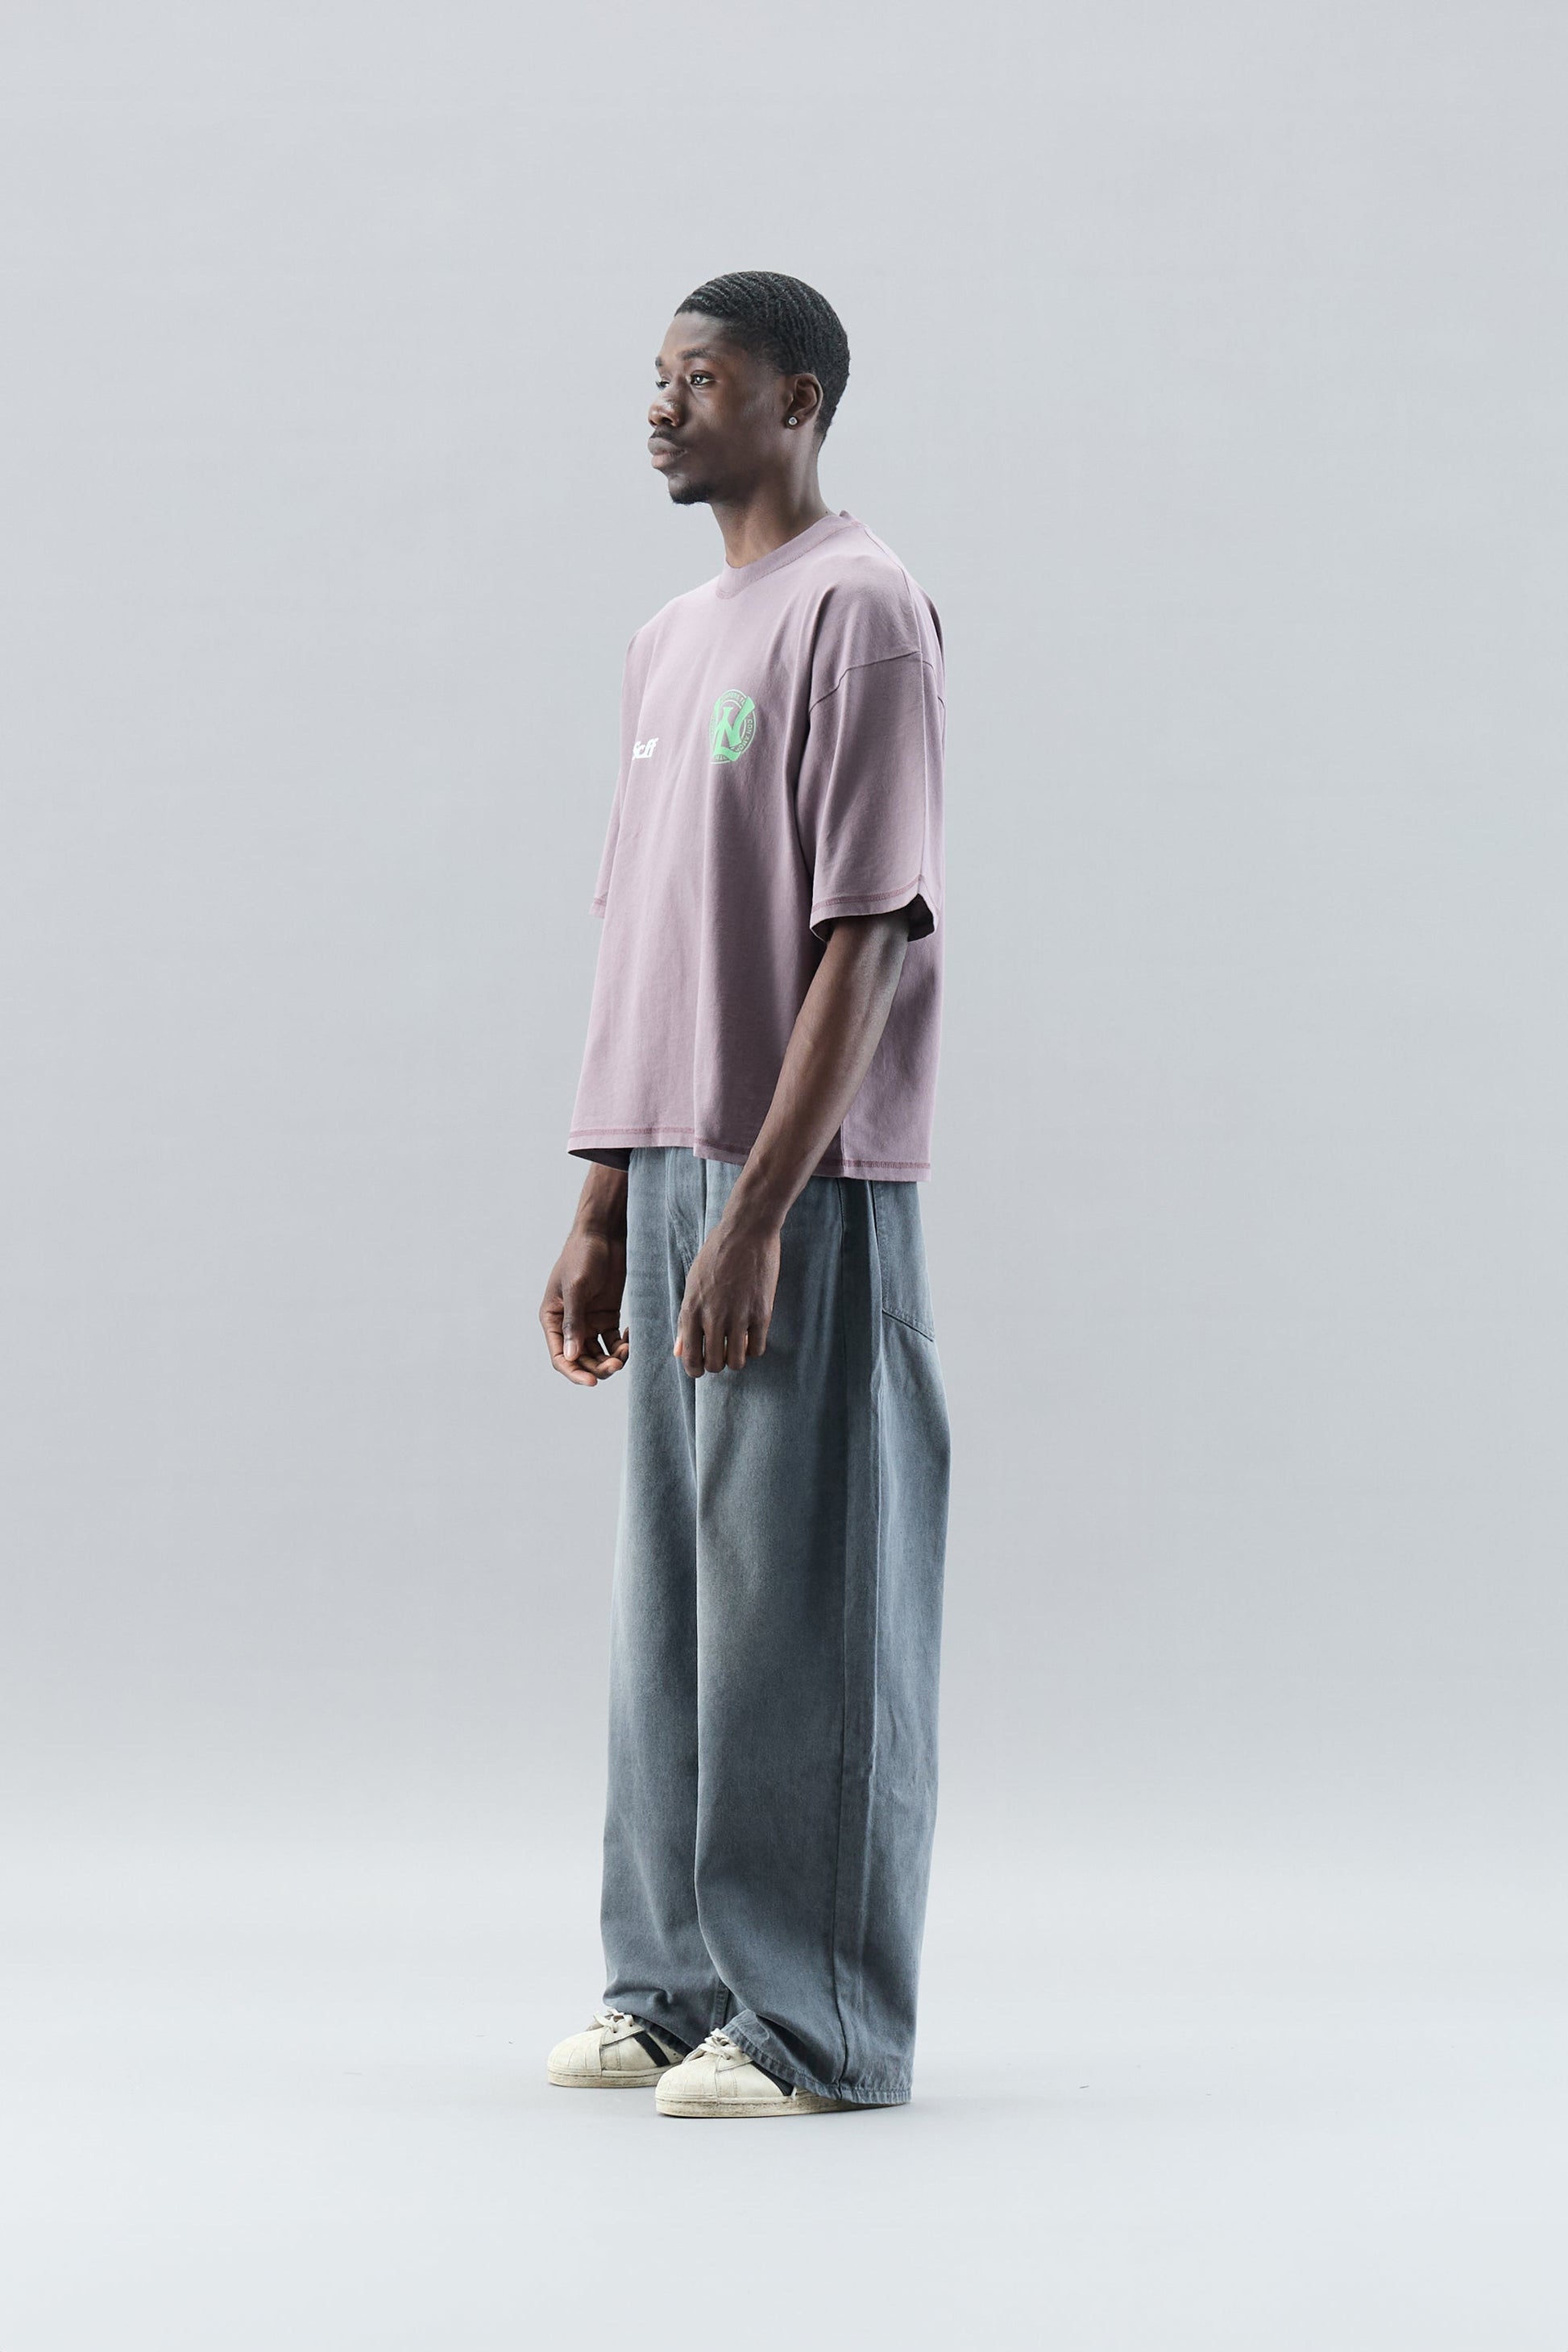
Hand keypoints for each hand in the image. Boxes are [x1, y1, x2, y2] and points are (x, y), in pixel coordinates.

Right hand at [540, 1224, 628, 1387]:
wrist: (604, 1232)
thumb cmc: (583, 1255)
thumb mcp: (577, 1288)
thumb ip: (574, 1322)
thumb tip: (570, 1357)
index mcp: (553, 1318)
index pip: (560, 1356)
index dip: (574, 1372)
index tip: (592, 1382)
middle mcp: (569, 1324)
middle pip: (581, 1359)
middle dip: (598, 1367)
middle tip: (617, 1365)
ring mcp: (588, 1321)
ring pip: (598, 1353)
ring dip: (611, 1359)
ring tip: (626, 1352)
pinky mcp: (606, 1316)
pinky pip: (612, 1341)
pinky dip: (621, 1345)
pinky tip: (630, 1338)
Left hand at [674, 1207, 780, 1377]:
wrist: (746, 1231)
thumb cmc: (717, 1254)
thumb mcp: (693, 1284)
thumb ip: (685, 1321)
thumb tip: (678, 1351)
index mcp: (691, 1309)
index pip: (689, 1357)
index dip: (695, 1369)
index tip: (701, 1367)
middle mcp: (712, 1316)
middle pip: (713, 1364)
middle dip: (716, 1364)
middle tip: (721, 1354)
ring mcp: (738, 1316)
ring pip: (736, 1362)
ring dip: (736, 1359)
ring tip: (737, 1346)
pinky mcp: (761, 1313)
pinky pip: (757, 1349)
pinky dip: (753, 1348)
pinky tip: (752, 1335)